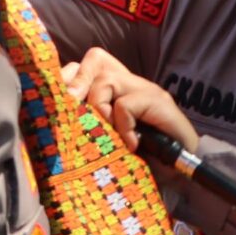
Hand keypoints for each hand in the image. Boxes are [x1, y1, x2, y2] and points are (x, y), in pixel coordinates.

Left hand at [62, 48, 198, 156]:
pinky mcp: (159, 101)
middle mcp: (130, 84)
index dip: (70, 77)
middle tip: (73, 114)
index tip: (60, 103)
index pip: (88, 64)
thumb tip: (53, 113)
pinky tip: (131, 144)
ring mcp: (146, 90)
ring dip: (100, 109)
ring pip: (107, 80)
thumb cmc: (140, 162)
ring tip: (109, 134)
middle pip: (95, 60)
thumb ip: (85, 124)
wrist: (182, 175)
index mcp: (115, 90)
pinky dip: (123, 126)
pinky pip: (125, 104)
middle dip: (78, 83)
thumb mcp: (103, 140)